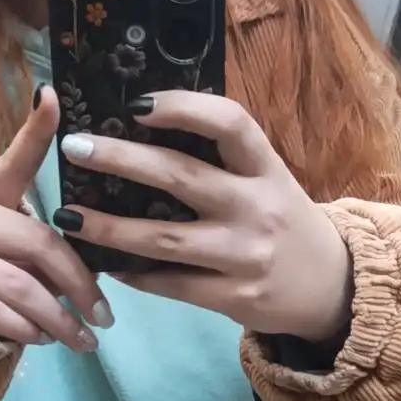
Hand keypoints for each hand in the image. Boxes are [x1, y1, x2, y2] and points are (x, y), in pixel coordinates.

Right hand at [0, 86, 111, 350]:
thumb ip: (30, 213)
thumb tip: (70, 188)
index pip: (14, 162)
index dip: (35, 131)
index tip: (52, 97)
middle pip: (37, 246)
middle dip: (80, 286)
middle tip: (103, 316)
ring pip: (20, 289)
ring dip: (58, 320)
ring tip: (82, 338)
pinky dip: (25, 330)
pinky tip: (40, 337)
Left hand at [53, 93, 352, 343]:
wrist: (333, 288)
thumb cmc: (283, 221)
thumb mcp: (268, 180)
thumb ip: (222, 159)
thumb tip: (144, 125)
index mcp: (266, 168)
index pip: (230, 123)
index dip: (183, 107)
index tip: (135, 103)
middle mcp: (258, 208)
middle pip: (182, 177)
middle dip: (122, 159)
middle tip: (75, 146)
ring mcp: (246, 255)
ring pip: (166, 239)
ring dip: (109, 228)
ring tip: (67, 217)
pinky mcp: (235, 298)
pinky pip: (173, 285)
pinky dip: (135, 275)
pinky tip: (106, 265)